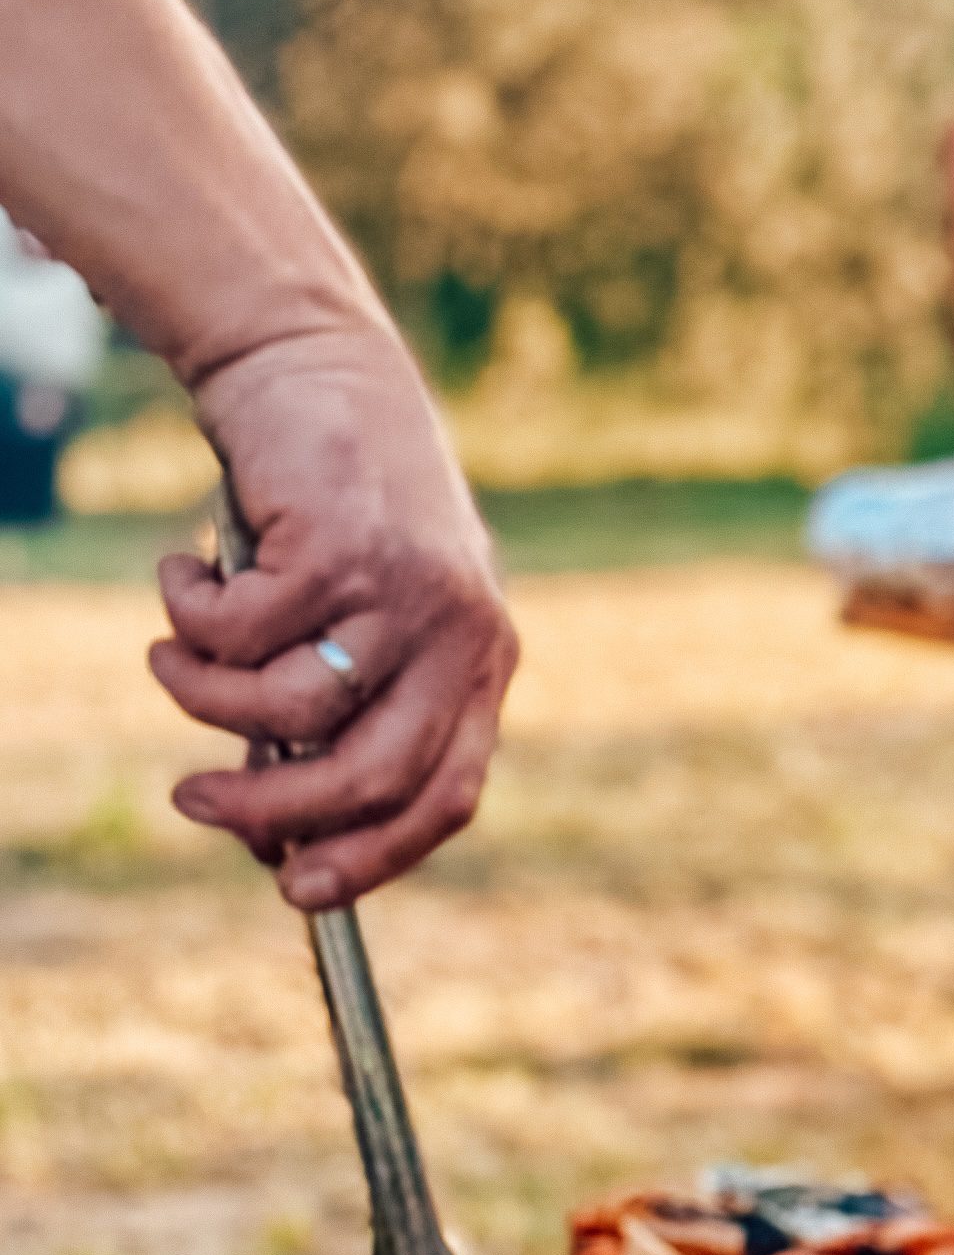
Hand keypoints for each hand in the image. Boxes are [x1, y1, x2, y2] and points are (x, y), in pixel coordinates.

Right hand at [147, 327, 515, 907]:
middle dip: (274, 809)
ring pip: (291, 707)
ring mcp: (407, 593)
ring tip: (171, 656)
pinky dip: (189, 617)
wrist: (312, 362)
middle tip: (194, 802)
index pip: (448, 794)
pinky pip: (241, 632)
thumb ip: (333, 707)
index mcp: (481, 664)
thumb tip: (272, 829)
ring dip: (206, 698)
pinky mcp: (340, 548)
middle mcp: (462, 636)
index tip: (305, 891)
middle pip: (372, 774)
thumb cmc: (330, 503)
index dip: (379, 853)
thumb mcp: (353, 614)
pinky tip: (180, 576)